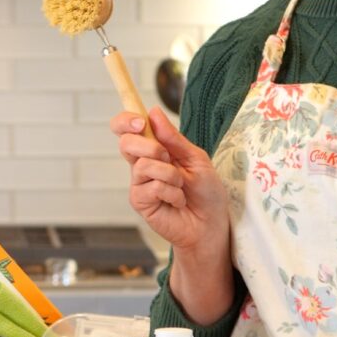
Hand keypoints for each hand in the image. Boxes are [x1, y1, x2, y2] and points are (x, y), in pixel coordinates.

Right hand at [110, 106, 230, 256]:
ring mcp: (139, 184)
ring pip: (143, 165)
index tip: (140, 122)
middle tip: (167, 157)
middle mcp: (142, 165)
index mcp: (154, 150)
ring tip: (181, 186)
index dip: (125, 120)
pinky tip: (178, 200)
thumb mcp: (195, 158)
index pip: (127, 130)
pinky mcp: (140, 202)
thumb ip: (173, 138)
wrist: (211, 223)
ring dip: (170, 174)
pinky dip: (171, 192)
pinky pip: (150, 187)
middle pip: (126, 143)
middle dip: (149, 146)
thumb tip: (153, 113)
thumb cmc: (205, 192)